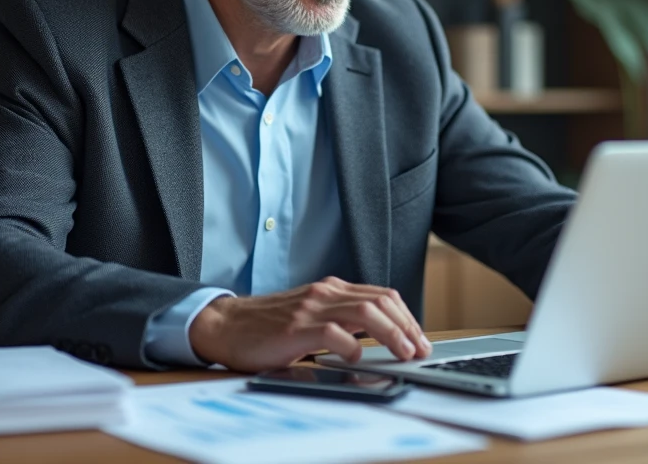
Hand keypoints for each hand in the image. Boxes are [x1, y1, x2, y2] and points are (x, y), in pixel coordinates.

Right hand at [188, 276, 432, 372]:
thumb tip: (379, 340)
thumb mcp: (311, 316)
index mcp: (331, 289)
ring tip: (404, 353)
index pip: (381, 296)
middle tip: (420, 349)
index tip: (420, 339)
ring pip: (365, 313)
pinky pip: (334, 333)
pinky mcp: (296, 327)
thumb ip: (340, 321)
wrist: (227, 326)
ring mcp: (311, 308)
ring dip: (392, 334)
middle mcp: (325, 293)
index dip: (406, 317)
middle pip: (380, 302)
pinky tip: (357, 358)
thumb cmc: (268, 327)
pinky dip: (352, 347)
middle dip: (407, 326)